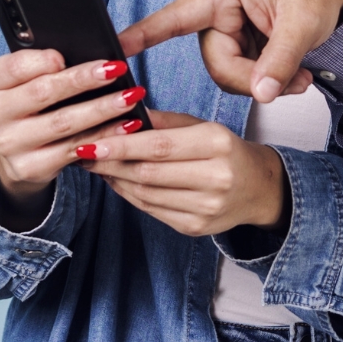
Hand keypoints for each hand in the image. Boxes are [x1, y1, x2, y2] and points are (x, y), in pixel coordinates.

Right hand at [0, 49, 147, 227]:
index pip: (13, 66)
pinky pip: (74, 149)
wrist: (22, 146)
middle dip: (83, 80)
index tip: (64, 56)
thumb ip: (52, 61)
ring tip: (131, 96)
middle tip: (116, 69)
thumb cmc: (37, 96)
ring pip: (62, 122)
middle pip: (42, 92)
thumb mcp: (34, 74)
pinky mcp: (29, 167)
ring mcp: (9, 143)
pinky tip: (128, 124)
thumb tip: (95, 52)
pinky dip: (105, 135)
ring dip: (102, 108)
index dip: (39, 61)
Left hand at [79, 109, 286, 236]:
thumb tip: (124, 113)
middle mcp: (214, 177)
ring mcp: (205, 207)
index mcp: (217, 143)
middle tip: (83, 152)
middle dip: (111, 162)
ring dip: (116, 179)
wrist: (258, 188)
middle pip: (149, 172)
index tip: (91, 141)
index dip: (122, 145)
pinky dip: (130, 195)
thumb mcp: (204, 126)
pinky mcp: (195, 228)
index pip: (160, 146)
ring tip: (98, 165)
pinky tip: (119, 181)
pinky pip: (152, 210)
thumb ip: (166, 122)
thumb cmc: (227, 150)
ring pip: (146, 194)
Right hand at [118, 0, 342, 102]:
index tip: (114, 48)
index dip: (143, 34)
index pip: (175, 17)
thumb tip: (261, 94)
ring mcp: (229, 31)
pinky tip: (298, 77)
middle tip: (293, 81)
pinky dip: (272, 83)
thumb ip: (280, 60)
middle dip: (254, 79)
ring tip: (302, 78)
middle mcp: (220, 11)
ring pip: (230, 76)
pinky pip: (245, 77)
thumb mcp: (304, 23)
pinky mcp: (241, 47)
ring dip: (267, 84)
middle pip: (217, 64)